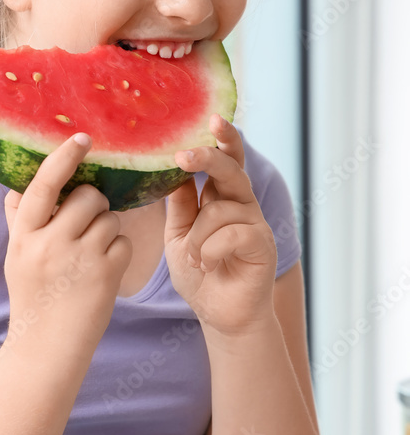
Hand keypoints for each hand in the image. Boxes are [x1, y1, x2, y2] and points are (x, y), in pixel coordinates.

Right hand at [3, 134, 132, 354]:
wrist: (47, 347)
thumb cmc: (33, 297)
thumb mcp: (17, 258)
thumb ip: (20, 221)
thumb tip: (19, 187)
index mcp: (24, 237)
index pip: (43, 186)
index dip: (63, 158)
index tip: (82, 138)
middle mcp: (50, 244)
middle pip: (87, 197)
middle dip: (94, 204)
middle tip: (87, 223)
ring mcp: (80, 259)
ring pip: (109, 218)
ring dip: (107, 230)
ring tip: (91, 255)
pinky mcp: (106, 274)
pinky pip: (123, 242)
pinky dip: (118, 253)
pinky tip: (103, 272)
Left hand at [164, 114, 277, 335]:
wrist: (220, 316)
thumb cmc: (199, 274)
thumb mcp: (178, 236)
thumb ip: (180, 205)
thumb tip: (173, 171)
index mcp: (223, 199)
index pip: (226, 161)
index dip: (222, 140)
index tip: (210, 118)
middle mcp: (243, 206)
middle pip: (231, 170)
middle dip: (209, 157)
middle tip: (184, 155)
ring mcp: (255, 224)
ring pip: (220, 209)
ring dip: (196, 236)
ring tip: (194, 259)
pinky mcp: (263, 245)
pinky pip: (232, 233)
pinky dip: (209, 250)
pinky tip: (207, 265)